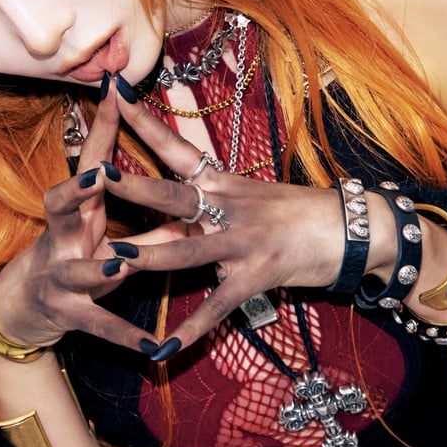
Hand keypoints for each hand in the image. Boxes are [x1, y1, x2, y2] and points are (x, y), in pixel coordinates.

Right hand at [0, 86, 154, 354]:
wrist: (23, 307)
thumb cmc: (73, 253)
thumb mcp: (98, 225)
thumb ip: (139, 202)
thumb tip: (182, 177)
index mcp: (75, 211)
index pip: (88, 162)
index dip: (100, 129)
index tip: (114, 96)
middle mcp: (61, 239)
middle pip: (61, 207)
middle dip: (76, 191)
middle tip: (97, 176)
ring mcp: (60, 277)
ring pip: (78, 272)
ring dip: (98, 269)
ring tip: (116, 266)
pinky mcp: (67, 314)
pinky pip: (100, 327)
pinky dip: (126, 338)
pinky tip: (154, 349)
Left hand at [105, 88, 368, 354]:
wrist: (351, 231)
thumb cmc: (302, 212)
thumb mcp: (254, 195)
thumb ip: (214, 200)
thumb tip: (180, 199)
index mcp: (225, 183)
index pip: (179, 148)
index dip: (146, 123)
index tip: (116, 96)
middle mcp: (229, 208)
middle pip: (174, 195)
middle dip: (134, 187)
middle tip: (95, 174)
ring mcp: (242, 244)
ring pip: (188, 251)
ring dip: (149, 257)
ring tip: (113, 259)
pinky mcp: (255, 278)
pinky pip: (217, 307)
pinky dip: (190, 331)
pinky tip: (164, 350)